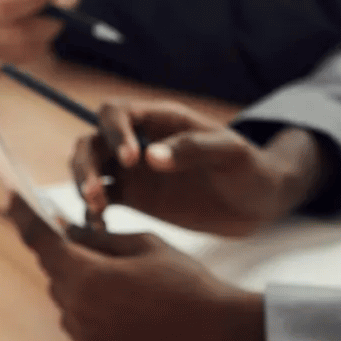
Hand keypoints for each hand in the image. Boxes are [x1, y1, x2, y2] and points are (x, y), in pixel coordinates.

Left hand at [8, 197, 266, 340]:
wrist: (214, 331)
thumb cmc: (184, 281)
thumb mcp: (142, 243)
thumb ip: (98, 236)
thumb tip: (68, 229)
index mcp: (86, 276)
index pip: (41, 241)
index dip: (24, 216)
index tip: (12, 198)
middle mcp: (78, 309)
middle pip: (54, 270)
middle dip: (67, 251)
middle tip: (92, 239)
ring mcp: (86, 335)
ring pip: (65, 296)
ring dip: (79, 280)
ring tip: (122, 276)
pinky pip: (77, 321)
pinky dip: (88, 306)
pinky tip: (124, 302)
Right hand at [71, 102, 324, 235]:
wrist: (257, 203)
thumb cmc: (250, 169)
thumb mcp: (231, 154)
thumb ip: (193, 149)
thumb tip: (150, 157)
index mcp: (161, 120)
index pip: (117, 113)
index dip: (114, 132)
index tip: (130, 160)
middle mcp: (139, 141)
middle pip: (92, 142)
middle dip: (86, 164)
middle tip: (97, 193)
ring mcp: (134, 171)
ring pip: (91, 170)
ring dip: (84, 186)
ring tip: (96, 210)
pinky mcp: (134, 198)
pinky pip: (101, 201)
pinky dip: (93, 212)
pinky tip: (100, 228)